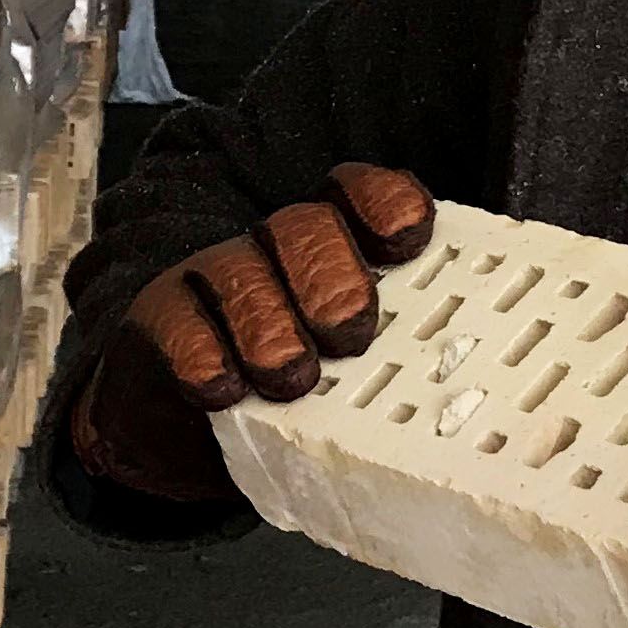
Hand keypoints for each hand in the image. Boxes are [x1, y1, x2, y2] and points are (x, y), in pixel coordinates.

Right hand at [66, 163, 438, 501]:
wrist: (177, 430)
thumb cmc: (282, 398)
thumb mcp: (351, 378)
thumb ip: (399, 360)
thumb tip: (473, 382)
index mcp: (330, 250)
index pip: (358, 197)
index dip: (384, 204)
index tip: (408, 237)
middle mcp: (271, 249)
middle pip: (302, 228)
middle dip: (331, 276)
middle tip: (350, 335)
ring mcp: (210, 277)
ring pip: (239, 271)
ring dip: (268, 322)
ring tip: (290, 376)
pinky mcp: (155, 317)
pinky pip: (173, 319)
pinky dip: (199, 352)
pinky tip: (219, 387)